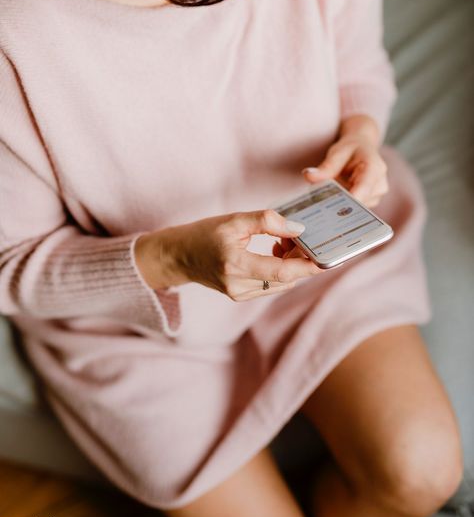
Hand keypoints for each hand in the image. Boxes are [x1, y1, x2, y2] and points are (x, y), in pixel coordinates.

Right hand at [134, 209, 323, 301]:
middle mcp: (238, 285)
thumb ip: (267, 221)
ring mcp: (239, 294)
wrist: (178, 256)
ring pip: (281, 283)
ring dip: (291, 264)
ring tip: (285, 241)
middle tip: (305, 238)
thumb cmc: (204, 234)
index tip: (327, 259)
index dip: (308, 266)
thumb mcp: (234, 220)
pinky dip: (280, 269)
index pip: (281, 271)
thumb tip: (299, 229)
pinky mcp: (241, 295)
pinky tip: (275, 251)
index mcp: (235, 263)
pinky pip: (271, 284)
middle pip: (285, 279)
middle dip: (302, 260)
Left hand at [301, 115, 387, 207]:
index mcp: (375, 168)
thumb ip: (325, 167)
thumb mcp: (337, 153)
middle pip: (359, 202)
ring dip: (340, 205)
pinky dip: (342, 206)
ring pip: (356, 209)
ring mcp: (376, 196)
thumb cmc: (350, 150)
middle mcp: (380, 185)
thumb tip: (308, 175)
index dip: (350, 200)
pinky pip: (355, 210)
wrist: (362, 149)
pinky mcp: (369, 203)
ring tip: (326, 198)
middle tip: (319, 205)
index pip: (364, 188)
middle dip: (339, 204)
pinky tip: (332, 201)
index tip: (333, 208)